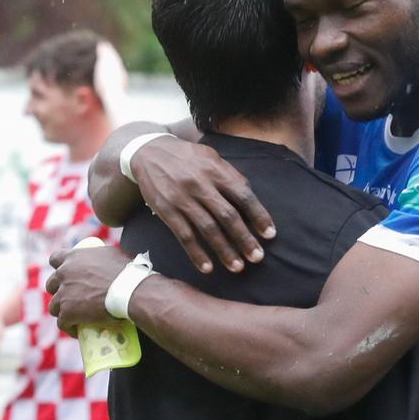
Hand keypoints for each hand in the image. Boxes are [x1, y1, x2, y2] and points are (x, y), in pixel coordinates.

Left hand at [46, 238, 129, 328]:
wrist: (130, 292)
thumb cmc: (127, 272)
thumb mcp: (111, 254)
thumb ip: (100, 255)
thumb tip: (106, 258)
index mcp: (73, 257)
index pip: (55, 259)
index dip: (59, 268)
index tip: (66, 275)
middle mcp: (64, 273)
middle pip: (51, 284)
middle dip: (58, 291)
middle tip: (72, 299)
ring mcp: (64, 294)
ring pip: (54, 307)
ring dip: (62, 312)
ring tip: (74, 319)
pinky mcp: (67, 312)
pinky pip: (62, 323)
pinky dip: (69, 328)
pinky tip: (78, 331)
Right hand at [131, 137, 273, 274]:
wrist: (148, 152)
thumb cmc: (186, 157)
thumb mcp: (210, 157)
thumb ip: (230, 175)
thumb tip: (249, 193)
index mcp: (216, 170)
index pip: (243, 195)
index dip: (259, 215)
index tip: (270, 235)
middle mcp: (201, 184)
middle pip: (227, 216)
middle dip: (244, 239)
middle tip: (257, 258)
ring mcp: (182, 199)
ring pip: (208, 229)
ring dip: (224, 251)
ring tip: (237, 267)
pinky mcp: (167, 211)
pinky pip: (184, 236)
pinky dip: (196, 253)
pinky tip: (207, 268)